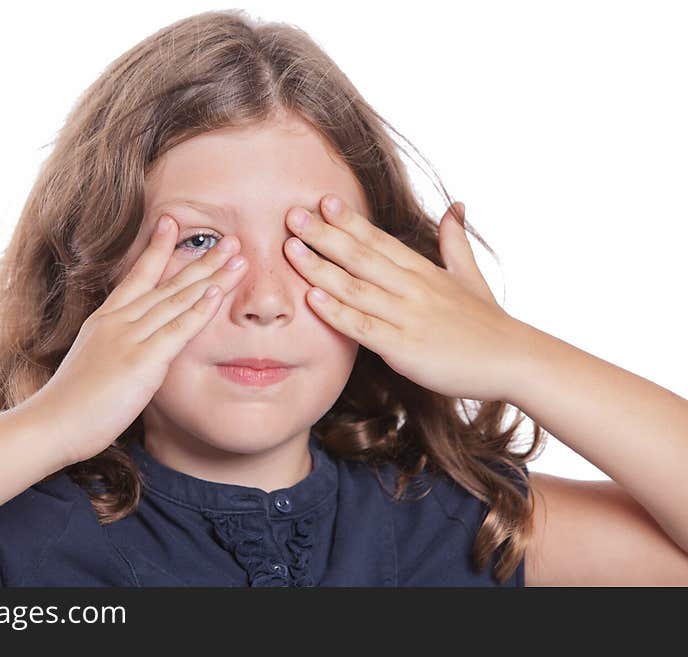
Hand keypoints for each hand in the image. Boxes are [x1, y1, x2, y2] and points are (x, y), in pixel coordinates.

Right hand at [20, 214, 249, 464]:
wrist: (51, 424)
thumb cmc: (71, 404)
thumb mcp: (93, 363)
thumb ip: (117, 349)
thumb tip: (137, 349)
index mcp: (105, 319)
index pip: (137, 275)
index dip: (158, 248)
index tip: (172, 223)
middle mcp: (118, 321)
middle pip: (167, 282)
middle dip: (202, 259)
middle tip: (230, 239)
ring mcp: (129, 338)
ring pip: (177, 299)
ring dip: (211, 276)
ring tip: (238, 256)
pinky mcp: (141, 361)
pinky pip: (176, 330)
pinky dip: (198, 310)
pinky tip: (217, 292)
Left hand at [283, 194, 521, 402]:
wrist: (514, 360)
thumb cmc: (488, 322)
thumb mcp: (471, 276)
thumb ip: (455, 242)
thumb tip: (456, 206)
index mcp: (423, 271)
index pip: (379, 239)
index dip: (349, 220)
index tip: (322, 201)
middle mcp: (412, 287)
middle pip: (360, 256)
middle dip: (323, 235)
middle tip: (291, 215)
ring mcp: (407, 316)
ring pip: (355, 288)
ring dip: (320, 268)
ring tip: (290, 250)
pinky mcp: (404, 347)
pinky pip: (363, 327)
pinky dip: (336, 312)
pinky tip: (311, 299)